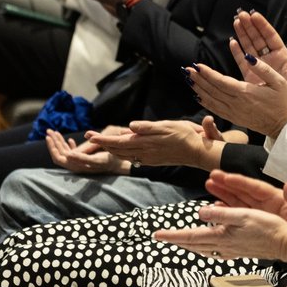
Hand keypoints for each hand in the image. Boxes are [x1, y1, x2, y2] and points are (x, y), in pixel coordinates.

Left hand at [43, 128, 130, 174]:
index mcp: (80, 165)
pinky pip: (73, 154)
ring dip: (59, 142)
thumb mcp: (102, 154)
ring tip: (53, 132)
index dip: (54, 148)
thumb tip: (73, 149)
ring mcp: (81, 163)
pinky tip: (69, 139)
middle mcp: (78, 165)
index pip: (61, 158)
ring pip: (64, 153)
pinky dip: (68, 146)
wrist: (122, 165)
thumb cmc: (114, 159)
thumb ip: (86, 153)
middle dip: (53, 143)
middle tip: (49, 131)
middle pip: (60, 156)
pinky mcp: (85, 160)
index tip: (50, 137)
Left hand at [85, 118, 226, 169]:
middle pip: (117, 150)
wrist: (197, 152)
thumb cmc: (184, 135)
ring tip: (102, 142)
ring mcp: (148, 158)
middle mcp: (143, 153)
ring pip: (123, 155)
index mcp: (144, 143)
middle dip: (102, 143)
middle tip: (90, 136)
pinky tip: (123, 150)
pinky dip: (122, 153)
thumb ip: (147, 127)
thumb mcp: (166, 126)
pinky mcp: (153, 160)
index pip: (117, 141)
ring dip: (111, 149)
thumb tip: (129, 126)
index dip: (102, 139)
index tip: (89, 134)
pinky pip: (132, 157)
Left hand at [153, 177, 286, 260]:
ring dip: (191, 245)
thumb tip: (201, 212)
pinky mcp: (240, 250)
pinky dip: (206, 247)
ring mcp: (232, 250)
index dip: (173, 236)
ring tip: (181, 241)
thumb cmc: (268, 227)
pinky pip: (216, 250)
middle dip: (178, 241)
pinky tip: (210, 246)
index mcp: (222, 236)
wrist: (286, 243)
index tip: (157, 235)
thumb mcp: (243, 215)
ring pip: (204, 249)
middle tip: (164, 238)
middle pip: (195, 245)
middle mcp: (224, 246)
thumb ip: (221, 214)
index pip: (191, 236)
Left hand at [187, 37, 286, 137]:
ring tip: (189, 80)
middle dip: (198, 79)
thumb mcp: (279, 81)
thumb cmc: (284, 102)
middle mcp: (237, 103)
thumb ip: (263, 68)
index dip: (207, 73)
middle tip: (187, 70)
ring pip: (211, 100)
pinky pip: (216, 110)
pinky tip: (198, 96)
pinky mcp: (235, 118)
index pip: (221, 81)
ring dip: (199, 90)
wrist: (285, 126)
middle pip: (212, 90)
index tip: (197, 65)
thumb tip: (249, 57)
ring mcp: (235, 112)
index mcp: (246, 93)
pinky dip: (205, 102)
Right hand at [234, 10, 286, 107]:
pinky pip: (242, 61)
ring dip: (243, 34)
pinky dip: (237, 51)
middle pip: (258, 39)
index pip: (271, 37)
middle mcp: (270, 60)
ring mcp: (260, 67)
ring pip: (250, 47)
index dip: (262, 26)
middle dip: (250, 26)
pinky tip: (232, 42)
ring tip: (235, 22)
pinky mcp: (251, 77)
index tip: (255, 15)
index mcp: (283, 57)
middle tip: (241, 14)